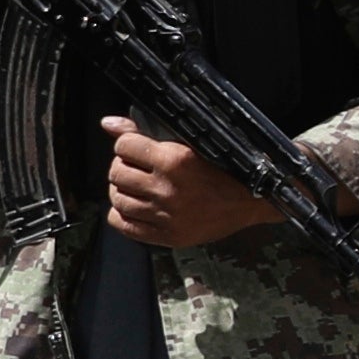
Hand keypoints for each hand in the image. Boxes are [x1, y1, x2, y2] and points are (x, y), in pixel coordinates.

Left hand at [100, 111, 277, 252]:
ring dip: (123, 189)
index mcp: (174, 161)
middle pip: (116, 172)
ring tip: (138, 187)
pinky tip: (137, 206)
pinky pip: (122, 224)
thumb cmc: (223, 169)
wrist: (250, 201)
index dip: (127, 146)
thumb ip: (143, 134)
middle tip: (137, 168)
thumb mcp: (188, 144)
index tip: (137, 149)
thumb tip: (109, 123)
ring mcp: (165, 215)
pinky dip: (123, 213)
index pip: (124, 146)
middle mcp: (166, 189)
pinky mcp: (165, 236)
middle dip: (123, 167)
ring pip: (117, 198)